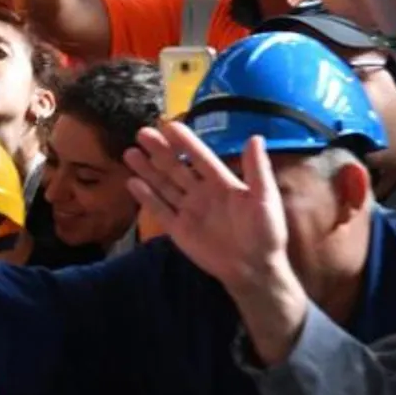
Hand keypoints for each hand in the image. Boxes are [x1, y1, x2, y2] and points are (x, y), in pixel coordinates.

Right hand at [123, 125, 301, 312]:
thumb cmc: (265, 232)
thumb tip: (255, 137)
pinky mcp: (178, 229)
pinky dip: (146, 197)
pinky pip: (159, 210)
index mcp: (222, 183)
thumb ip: (257, 170)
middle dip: (159, 151)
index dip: (186, 143)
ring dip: (147, 169)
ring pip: (163, 185)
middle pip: (176, 168)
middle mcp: (201, 193)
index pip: (200, 158)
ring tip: (130, 153)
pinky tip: (133, 183)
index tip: (170, 125)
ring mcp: (188, 210)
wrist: (254, 269)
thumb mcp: (265, 198)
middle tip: (142, 133)